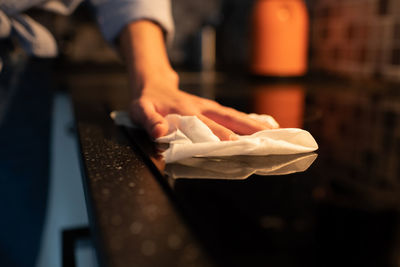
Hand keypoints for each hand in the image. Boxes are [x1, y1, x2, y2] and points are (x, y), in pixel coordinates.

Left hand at [120, 21, 275, 140]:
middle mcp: (203, 109)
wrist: (153, 84)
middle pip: (230, 120)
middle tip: (270, 140)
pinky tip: (264, 126)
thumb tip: (158, 132)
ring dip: (255, 124)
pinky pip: (233, 115)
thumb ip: (149, 121)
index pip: (208, 127)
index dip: (222, 137)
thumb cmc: (147, 101)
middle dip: (249, 130)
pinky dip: (249, 120)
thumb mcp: (140, 110)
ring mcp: (209, 108)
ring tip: (276, 132)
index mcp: (187, 113)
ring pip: (235, 116)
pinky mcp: (212, 108)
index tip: (238, 145)